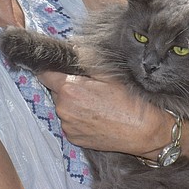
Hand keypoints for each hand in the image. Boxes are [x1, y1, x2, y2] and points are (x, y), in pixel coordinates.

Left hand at [38, 71, 171, 155]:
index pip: (45, 75)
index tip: (59, 69)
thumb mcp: (109, 74)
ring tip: (96, 105)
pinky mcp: (74, 138)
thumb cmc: (129, 102)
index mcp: (70, 89)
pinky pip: (69, 123)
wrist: (143, 131)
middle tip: (89, 88)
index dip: (52, 70)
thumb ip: (86, 61)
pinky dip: (78, 119)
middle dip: (67, 88)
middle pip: (56, 92)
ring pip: (63, 108)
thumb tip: (74, 50)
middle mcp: (64, 109)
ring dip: (72, 104)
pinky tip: (95, 117)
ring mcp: (68, 126)